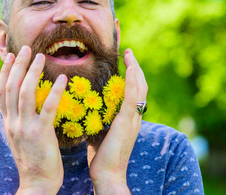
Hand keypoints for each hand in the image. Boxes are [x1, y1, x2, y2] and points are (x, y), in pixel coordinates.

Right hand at [0, 46, 66, 193]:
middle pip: (12, 87)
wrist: (36, 184)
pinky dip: (53, 91)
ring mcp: (25, 128)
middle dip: (18, 65)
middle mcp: (13, 123)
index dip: (5, 72)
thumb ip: (19, 119)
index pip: (2, 91)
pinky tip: (61, 78)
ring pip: (26, 93)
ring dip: (32, 72)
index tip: (11, 55)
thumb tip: (21, 103)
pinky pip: (47, 108)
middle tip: (25, 48)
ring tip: (41, 56)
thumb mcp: (19, 137)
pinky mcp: (41, 134)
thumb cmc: (32, 159)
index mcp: (7, 122)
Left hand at [87, 48, 147, 193]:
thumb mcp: (100, 131)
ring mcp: (133, 119)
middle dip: (135, 66)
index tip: (124, 60)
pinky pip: (133, 98)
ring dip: (135, 68)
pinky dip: (133, 81)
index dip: (131, 75)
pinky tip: (130, 68)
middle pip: (140, 85)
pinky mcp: (127, 122)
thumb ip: (98, 117)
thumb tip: (84, 105)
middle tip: (127, 51)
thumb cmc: (101, 156)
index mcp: (129, 118)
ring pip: (140, 88)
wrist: (108, 175)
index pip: (134, 91)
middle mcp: (135, 116)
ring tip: (128, 53)